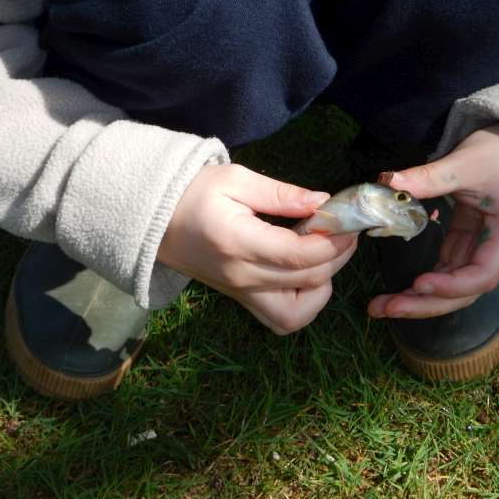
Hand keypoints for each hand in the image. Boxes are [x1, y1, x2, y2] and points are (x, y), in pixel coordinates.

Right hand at [158, 164, 357, 333]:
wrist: (153, 220)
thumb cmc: (193, 193)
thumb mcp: (235, 179)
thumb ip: (280, 193)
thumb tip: (322, 202)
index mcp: (238, 243)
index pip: (299, 255)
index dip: (332, 239)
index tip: (344, 219)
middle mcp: (242, 277)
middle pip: (307, 280)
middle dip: (337, 255)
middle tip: (342, 229)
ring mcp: (241, 294)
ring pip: (297, 314)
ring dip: (322, 285)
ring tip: (323, 254)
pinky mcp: (242, 300)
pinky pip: (282, 319)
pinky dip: (304, 304)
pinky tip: (306, 275)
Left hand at [369, 124, 498, 318]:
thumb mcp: (467, 162)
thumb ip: (430, 176)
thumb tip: (389, 181)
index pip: (482, 275)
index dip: (451, 285)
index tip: (418, 283)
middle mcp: (497, 254)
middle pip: (463, 292)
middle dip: (424, 304)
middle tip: (386, 308)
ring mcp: (481, 253)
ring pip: (451, 288)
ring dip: (417, 300)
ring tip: (381, 306)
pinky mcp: (465, 246)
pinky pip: (443, 273)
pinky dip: (421, 285)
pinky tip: (395, 293)